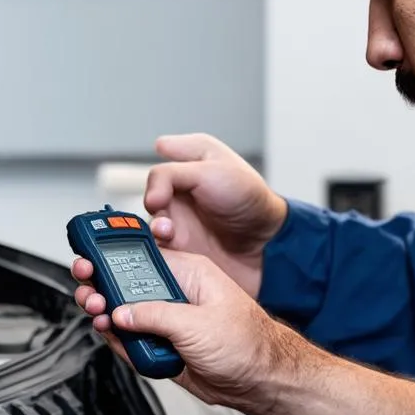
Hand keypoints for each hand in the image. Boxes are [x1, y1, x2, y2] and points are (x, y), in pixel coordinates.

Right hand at [73, 249, 287, 413]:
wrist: (260, 382)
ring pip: (125, 313)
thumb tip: (123, 313)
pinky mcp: (164, 344)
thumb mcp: (199, 324)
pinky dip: (119, 341)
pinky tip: (112, 336)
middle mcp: (174, 294)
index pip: (142, 256)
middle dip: (103, 286)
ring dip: (107, 315)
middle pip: (126, 284)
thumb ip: (156, 315)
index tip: (90, 255)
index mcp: (187, 273)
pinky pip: (132, 339)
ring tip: (98, 315)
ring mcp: (168, 320)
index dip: (113, 254)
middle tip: (88, 290)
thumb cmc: (249, 344)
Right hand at [144, 134, 287, 298]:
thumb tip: (146, 190)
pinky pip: (157, 248)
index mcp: (192, 165)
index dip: (157, 181)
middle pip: (150, 198)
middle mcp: (183, 193)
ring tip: (168, 233)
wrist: (268, 244)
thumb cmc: (251, 200)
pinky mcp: (181, 248)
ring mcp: (182, 221)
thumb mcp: (211, 171)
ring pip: (150, 224)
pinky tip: (169, 248)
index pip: (158, 170)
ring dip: (155, 228)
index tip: (162, 190)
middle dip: (154, 206)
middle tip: (163, 213)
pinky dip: (157, 248)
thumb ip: (171, 174)